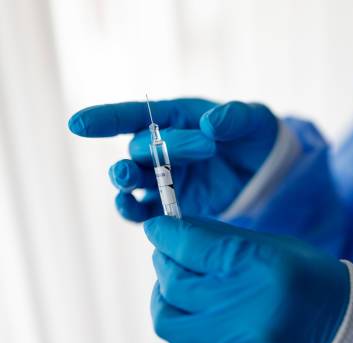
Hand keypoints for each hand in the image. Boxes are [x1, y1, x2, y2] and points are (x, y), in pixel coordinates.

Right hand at [68, 99, 277, 221]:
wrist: (269, 172)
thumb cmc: (256, 137)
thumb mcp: (254, 120)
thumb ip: (234, 118)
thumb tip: (211, 123)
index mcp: (176, 118)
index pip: (134, 116)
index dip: (105, 119)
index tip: (78, 124)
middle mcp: (162, 148)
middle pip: (139, 149)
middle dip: (162, 148)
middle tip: (205, 148)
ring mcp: (166, 178)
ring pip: (133, 181)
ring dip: (125, 180)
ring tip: (127, 179)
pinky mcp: (174, 205)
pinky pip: (146, 211)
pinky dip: (136, 212)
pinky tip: (132, 209)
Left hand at [144, 216, 349, 342]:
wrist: (347, 336)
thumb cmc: (311, 282)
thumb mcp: (272, 248)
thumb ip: (220, 240)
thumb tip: (173, 231)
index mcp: (262, 270)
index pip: (193, 247)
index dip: (166, 234)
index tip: (157, 228)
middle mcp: (248, 313)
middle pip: (174, 286)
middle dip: (165, 264)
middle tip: (170, 257)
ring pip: (169, 324)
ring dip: (168, 302)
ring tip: (183, 291)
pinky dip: (184, 333)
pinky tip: (201, 321)